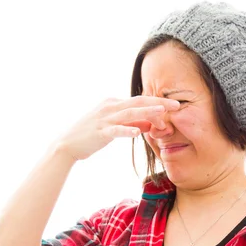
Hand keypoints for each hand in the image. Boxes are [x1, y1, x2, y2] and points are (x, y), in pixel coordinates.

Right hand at [51, 96, 180, 161]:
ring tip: (162, 112)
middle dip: (159, 103)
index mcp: (114, 103)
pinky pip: (115, 130)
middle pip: (138, 102)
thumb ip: (131, 124)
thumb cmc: (91, 136)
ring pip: (129, 113)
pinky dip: (126, 130)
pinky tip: (138, 132)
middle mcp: (110, 107)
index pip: (139, 101)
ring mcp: (104, 119)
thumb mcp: (114, 127)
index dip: (158, 104)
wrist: (67, 144)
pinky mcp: (99, 132)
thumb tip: (149, 124)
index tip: (174, 108)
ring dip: (147, 112)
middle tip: (178, 105)